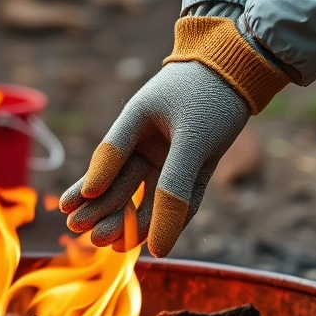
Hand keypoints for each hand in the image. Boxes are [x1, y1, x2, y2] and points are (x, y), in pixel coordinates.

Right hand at [59, 61, 249, 256]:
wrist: (245, 71)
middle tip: (84, 233)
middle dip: (104, 208)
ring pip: (146, 195)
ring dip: (130, 220)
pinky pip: (179, 201)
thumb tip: (156, 245)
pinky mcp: (193, 170)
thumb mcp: (192, 140)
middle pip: (122, 181)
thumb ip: (173, 187)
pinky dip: (166, 221)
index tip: (70, 207)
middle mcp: (148, 141)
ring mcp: (170, 156)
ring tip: (110, 244)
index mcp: (137, 119)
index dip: (91, 182)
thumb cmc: (213, 96)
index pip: (109, 156)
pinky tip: (149, 242)